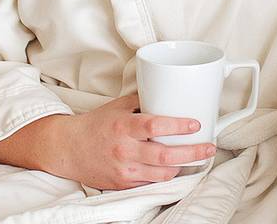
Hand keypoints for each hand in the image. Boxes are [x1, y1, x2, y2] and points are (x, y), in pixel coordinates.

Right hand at [0, 92, 214, 189]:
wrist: (67, 150)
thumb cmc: (94, 126)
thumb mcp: (117, 107)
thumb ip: (142, 101)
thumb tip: (168, 92)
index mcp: (123, 127)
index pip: (156, 125)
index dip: (179, 126)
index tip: (195, 124)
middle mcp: (124, 150)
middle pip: (166, 155)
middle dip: (193, 153)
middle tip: (209, 148)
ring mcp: (124, 170)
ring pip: (163, 173)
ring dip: (183, 166)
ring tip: (196, 158)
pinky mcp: (123, 184)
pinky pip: (151, 182)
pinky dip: (165, 175)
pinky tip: (175, 168)